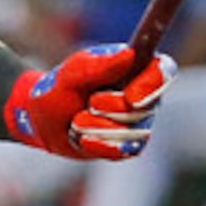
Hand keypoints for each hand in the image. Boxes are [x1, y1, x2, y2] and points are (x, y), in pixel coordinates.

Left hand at [6, 44, 173, 160]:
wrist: (43, 121)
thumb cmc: (59, 89)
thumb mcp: (72, 74)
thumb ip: (99, 65)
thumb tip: (129, 54)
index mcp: (135, 67)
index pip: (162, 71)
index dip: (152, 85)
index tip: (131, 98)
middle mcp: (145, 94)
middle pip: (144, 108)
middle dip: (111, 109)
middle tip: (89, 103)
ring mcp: (139, 121)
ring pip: (132, 132)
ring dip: (97, 127)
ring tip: (78, 120)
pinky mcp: (129, 145)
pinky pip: (122, 151)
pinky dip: (98, 144)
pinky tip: (82, 138)